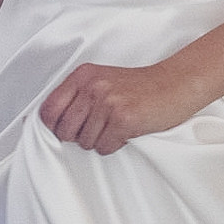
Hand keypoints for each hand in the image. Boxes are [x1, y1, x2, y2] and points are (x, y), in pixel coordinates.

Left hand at [38, 61, 205, 155]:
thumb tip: (52, 123)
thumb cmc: (139, 86)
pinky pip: (104, 147)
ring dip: (99, 141)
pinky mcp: (124, 119)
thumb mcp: (102, 80)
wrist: (174, 84)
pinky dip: (113, 145)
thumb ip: (77, 96)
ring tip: (114, 127)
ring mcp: (108, 102)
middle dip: (78, 137)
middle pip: (64, 130)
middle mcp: (93, 87)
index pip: (48, 109)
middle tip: (96, 129)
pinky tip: (125, 132)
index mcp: (83, 75)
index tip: (63, 131)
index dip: (53, 127)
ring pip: (85, 142)